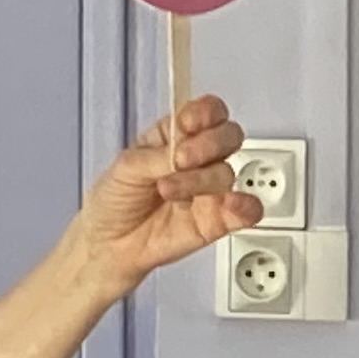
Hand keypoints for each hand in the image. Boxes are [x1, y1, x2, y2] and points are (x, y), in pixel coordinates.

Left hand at [63, 95, 261, 293]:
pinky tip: (231, 204)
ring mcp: (210, 189)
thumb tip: (182, 151)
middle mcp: (199, 160)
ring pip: (228, 172)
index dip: (205, 113)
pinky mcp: (218, 220)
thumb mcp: (126, 167)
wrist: (109, 245)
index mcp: (176, 136)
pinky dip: (246, 205)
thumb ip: (158, 156)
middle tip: (180, 160)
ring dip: (201, 180)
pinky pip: (248, 210)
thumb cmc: (114, 202)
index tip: (188, 125)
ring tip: (172, 192)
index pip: (208, 112)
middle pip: (228, 136)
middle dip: (207, 144)